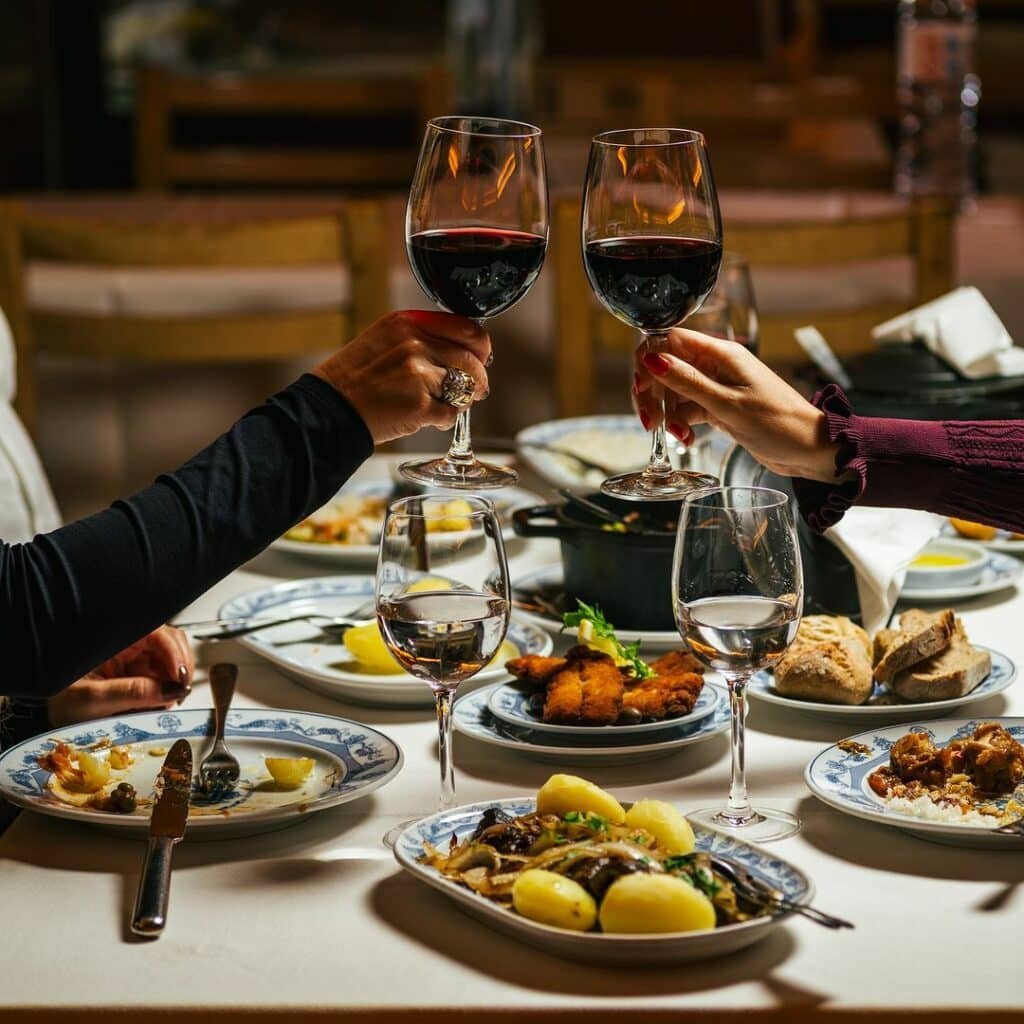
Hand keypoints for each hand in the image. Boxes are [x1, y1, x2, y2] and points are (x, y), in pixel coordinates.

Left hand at [47, 626, 194, 727]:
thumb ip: (132, 694)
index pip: (159, 634)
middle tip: (177, 692)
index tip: (181, 679)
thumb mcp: (92, 699)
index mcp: (114, 637)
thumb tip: (171, 690)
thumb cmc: (53, 698)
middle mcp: (126, 641)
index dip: (176, 654)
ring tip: (162, 703)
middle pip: (169, 644)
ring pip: (167, 660)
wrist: (38, 713)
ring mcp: (131, 655)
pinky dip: (162, 690)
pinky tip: (154, 703)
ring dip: (171, 681)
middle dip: (179, 668)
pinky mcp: (133, 670)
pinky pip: (158, 674)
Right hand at [312, 310, 490, 442]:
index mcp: (407, 323)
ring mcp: (418, 376)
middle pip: (471, 361)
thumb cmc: (353, 379)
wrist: (327, 409)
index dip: (479, 347)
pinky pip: (450, 414)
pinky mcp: (419, 406)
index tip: (480, 357)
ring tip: (443, 404)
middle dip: (478, 379)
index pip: (466, 328)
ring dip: (461, 400)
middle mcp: (414, 344)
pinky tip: (427, 418)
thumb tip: (463, 352)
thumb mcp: (384, 340)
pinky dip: (443, 420)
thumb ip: (420, 339)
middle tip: (476, 390)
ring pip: (465, 388)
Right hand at [633, 329, 841, 482]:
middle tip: (649, 421)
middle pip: (667, 367)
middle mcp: (717, 365)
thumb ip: (688, 382)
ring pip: (674, 391)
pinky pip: (688, 410)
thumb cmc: (779, 423)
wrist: (810, 450)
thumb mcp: (728, 404)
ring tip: (675, 436)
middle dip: (652, 393)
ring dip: (667, 414)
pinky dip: (681, 424)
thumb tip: (653, 359)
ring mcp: (717, 387)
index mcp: (722, 353)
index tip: (642, 388)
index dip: (649, 360)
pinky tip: (686, 439)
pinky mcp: (719, 407)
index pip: (670, 340)